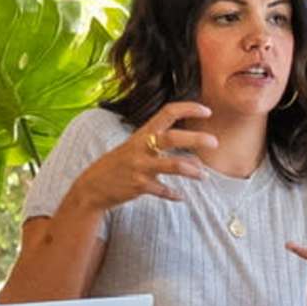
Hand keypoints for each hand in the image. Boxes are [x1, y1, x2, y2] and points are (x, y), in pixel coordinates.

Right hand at [74, 101, 211, 216]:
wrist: (91, 187)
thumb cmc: (118, 165)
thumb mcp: (133, 148)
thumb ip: (159, 149)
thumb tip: (193, 157)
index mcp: (141, 134)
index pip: (167, 113)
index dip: (188, 109)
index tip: (207, 111)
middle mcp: (141, 147)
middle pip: (172, 138)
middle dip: (196, 139)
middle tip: (214, 142)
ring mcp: (139, 167)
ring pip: (173, 166)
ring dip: (192, 170)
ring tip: (204, 175)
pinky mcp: (138, 186)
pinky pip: (163, 190)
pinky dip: (173, 194)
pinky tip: (180, 196)